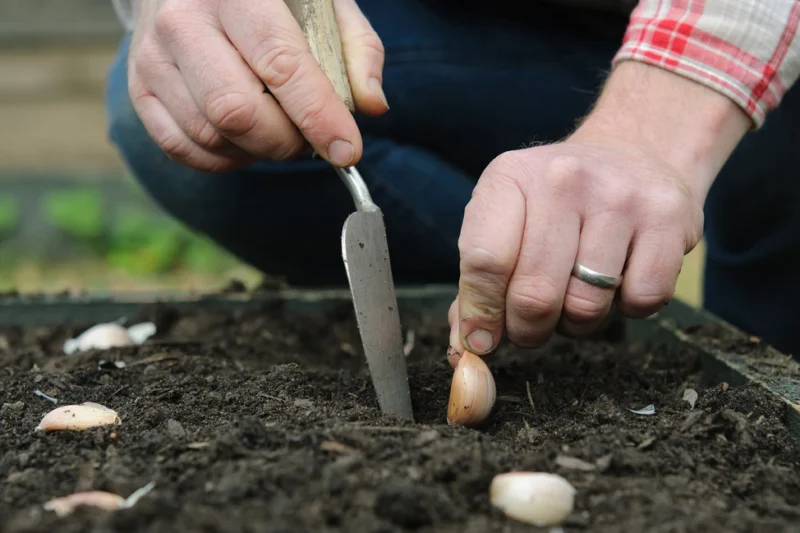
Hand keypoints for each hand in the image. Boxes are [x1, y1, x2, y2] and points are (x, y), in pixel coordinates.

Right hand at [127, 0, 388, 171]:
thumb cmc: (273, 0)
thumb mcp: (323, 4)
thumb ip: (355, 51)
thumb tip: (371, 106)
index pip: (280, 64)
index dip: (318, 116)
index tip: (347, 151)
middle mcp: (183, 20)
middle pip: (236, 111)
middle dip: (285, 142)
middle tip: (308, 138)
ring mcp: (152, 57)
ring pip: (211, 135)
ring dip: (258, 151)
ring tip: (279, 129)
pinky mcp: (140, 90)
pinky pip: (185, 149)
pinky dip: (227, 158)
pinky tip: (247, 139)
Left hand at [447, 62, 750, 363]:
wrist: (632, 153)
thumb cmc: (555, 204)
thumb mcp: (506, 223)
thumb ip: (478, 286)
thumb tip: (467, 349)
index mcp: (509, 176)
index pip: (484, 262)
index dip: (480, 315)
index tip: (481, 342)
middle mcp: (562, 179)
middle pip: (535, 295)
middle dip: (528, 330)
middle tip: (531, 327)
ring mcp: (619, 196)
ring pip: (587, 306)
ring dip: (577, 322)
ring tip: (576, 295)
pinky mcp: (669, 218)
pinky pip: (642, 300)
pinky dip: (628, 308)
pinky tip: (620, 280)